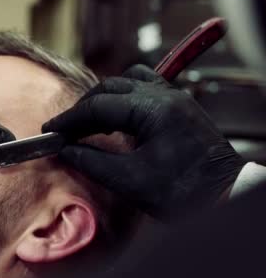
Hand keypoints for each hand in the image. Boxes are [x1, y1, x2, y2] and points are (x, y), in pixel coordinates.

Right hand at [42, 64, 245, 217]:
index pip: (98, 105)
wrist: (226, 197)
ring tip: (90, 122)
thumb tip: (64, 151)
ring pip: (129, 80)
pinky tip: (118, 119)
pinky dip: (124, 98)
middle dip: (84, 108)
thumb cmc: (184, 192)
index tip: (50, 130)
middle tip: (65, 130)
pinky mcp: (180, 108)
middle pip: (110, 87)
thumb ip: (92, 162)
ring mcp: (175, 99)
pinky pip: (146, 88)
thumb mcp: (130, 181)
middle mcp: (165, 96)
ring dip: (104, 98)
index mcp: (152, 110)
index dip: (69, 119)